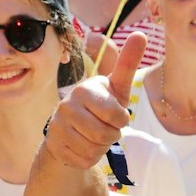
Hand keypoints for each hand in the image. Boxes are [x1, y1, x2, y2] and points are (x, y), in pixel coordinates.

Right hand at [44, 32, 141, 170]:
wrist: (73, 129)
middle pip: (106, 135)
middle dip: (112, 135)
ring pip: (94, 150)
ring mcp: (57, 127)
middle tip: (105, 127)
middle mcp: (66, 106)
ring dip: (101, 147)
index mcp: (84, 90)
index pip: (116, 116)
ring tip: (94, 135)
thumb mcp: (117, 87)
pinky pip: (84, 161)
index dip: (121, 120)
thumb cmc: (102, 106)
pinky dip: (89, 158)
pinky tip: (83, 145)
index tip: (115, 114)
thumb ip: (127, 63)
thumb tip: (141, 35)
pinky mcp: (54, 146)